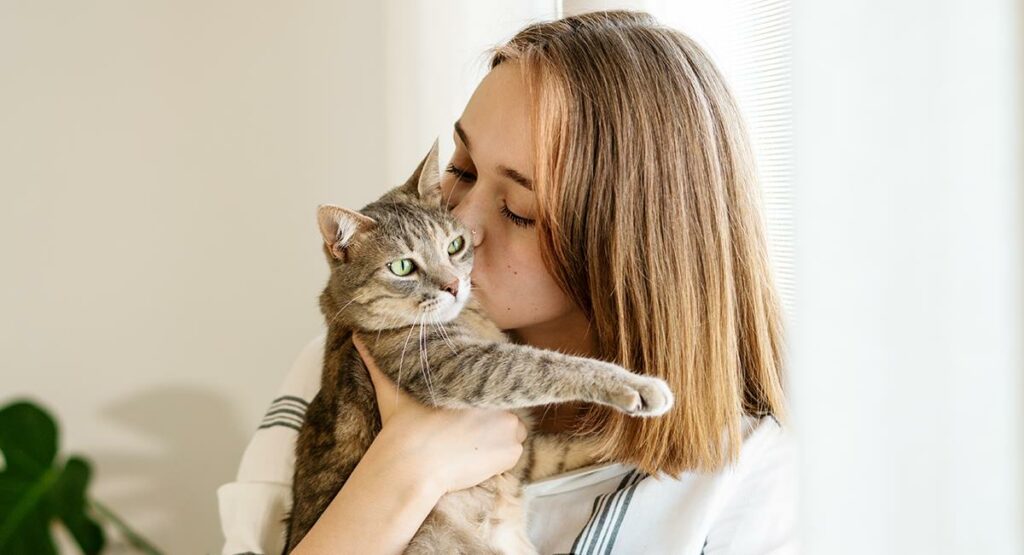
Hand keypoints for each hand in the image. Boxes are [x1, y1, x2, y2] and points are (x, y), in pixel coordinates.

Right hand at [352, 332, 527, 493]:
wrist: (412, 466)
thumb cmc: (403, 427)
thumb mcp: (391, 388)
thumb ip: (378, 361)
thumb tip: (357, 334)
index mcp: (474, 380)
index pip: (491, 382)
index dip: (480, 395)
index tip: (465, 408)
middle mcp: (498, 398)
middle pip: (501, 407)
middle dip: (488, 417)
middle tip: (462, 431)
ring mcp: (509, 426)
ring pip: (511, 431)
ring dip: (497, 437)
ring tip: (468, 445)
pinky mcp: (512, 453)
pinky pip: (513, 454)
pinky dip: (500, 458)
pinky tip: (474, 459)